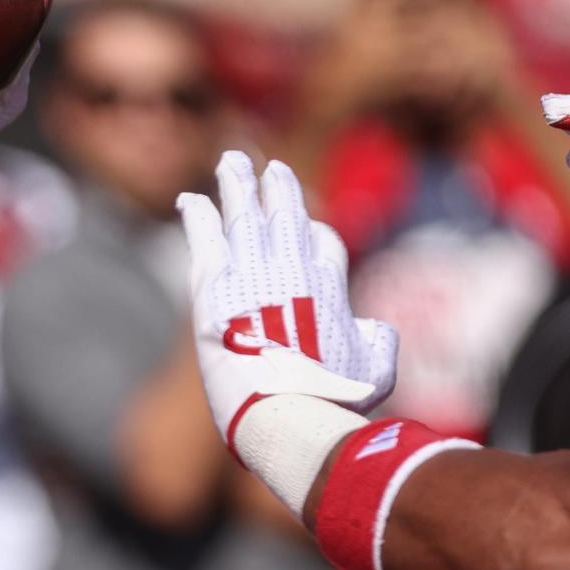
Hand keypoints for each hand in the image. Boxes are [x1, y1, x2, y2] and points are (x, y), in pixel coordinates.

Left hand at [177, 152, 397, 446]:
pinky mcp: (214, 285)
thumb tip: (376, 330)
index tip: (306, 224)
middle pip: (284, 217)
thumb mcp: (374, 374)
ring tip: (231, 161)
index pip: (322, 245)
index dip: (314, 232)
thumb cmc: (331, 402)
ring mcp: (252, 273)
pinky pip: (204, 237)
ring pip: (243, 216)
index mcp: (330, 290)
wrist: (284, 408)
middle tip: (269, 167)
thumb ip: (379, 345)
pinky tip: (189, 199)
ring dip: (237, 187)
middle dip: (277, 190)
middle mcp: (293, 271)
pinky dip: (198, 215)